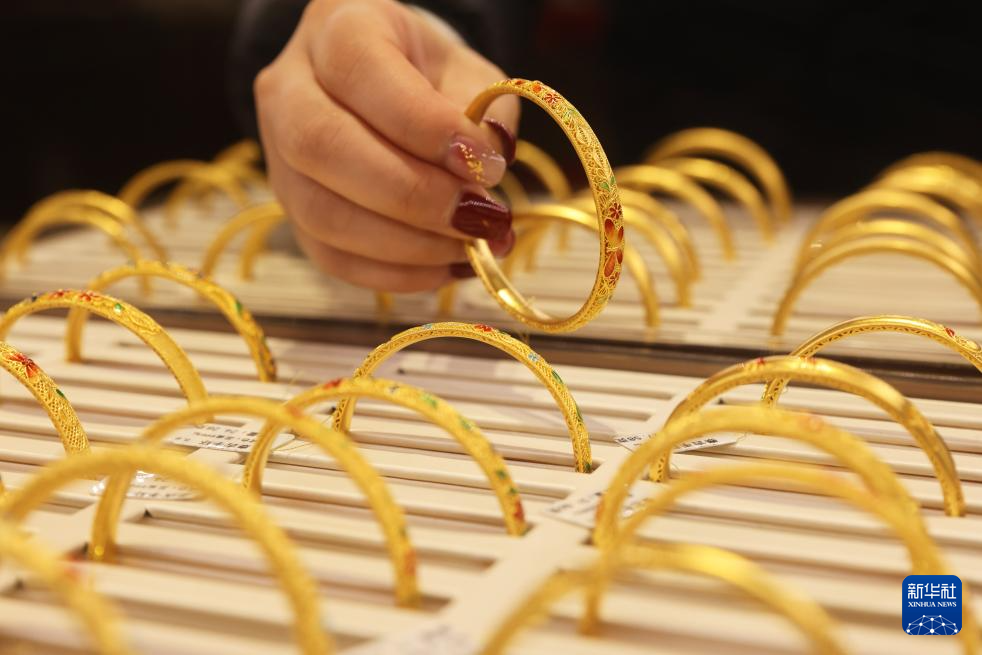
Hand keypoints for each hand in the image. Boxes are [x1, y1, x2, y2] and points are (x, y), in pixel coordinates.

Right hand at [254, 0, 518, 291]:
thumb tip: (484, 170)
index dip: (424, 126)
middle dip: (412, 195)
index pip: (361, 73)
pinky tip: (445, 266)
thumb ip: (484, 113)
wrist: (387, 89)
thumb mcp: (468, 72)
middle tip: (479, 218)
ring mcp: (279, 156)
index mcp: (337, 28)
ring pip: (321, 213)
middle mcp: (288, 88)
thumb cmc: (431, 76)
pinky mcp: (292, 211)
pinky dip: (395, 273)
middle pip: (323, 147)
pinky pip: (330, 256)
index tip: (486, 163)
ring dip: (408, 245)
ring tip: (471, 245)